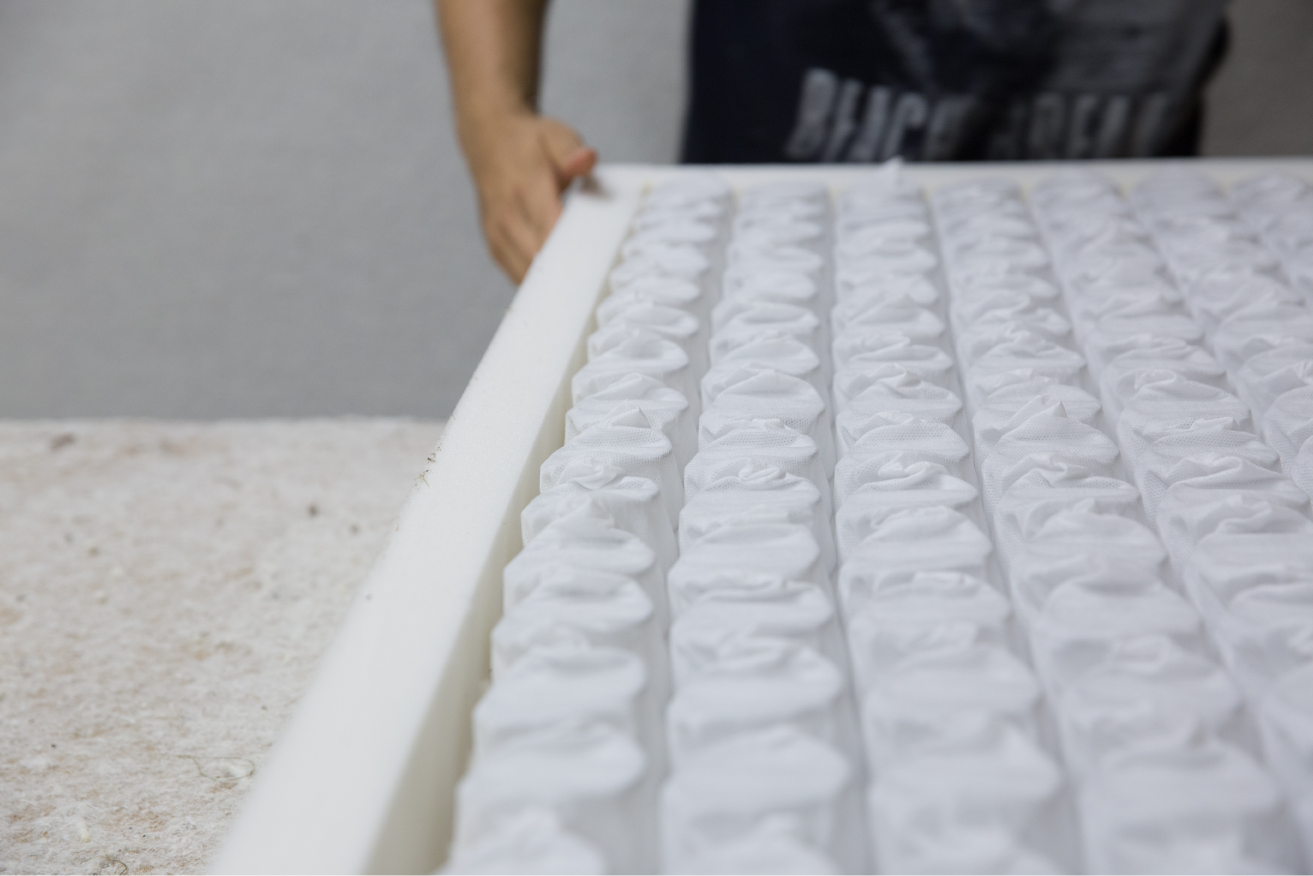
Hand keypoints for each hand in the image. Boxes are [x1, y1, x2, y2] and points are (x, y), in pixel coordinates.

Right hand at [467, 113, 596, 282]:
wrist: (488, 140)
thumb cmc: (530, 142)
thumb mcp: (555, 135)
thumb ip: (572, 151)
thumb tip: (586, 160)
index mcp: (526, 189)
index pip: (552, 232)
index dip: (576, 254)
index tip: (600, 266)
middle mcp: (507, 217)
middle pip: (541, 262)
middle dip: (569, 274)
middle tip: (598, 280)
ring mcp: (497, 235)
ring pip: (528, 277)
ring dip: (554, 283)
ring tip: (581, 284)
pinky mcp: (494, 247)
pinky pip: (518, 277)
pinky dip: (540, 282)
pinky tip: (560, 280)